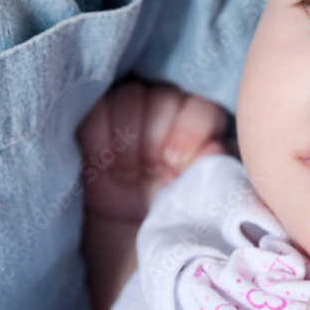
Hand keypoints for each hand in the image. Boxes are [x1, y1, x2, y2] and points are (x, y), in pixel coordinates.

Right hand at [77, 80, 226, 222]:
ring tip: (128, 174)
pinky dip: (98, 138)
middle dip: (154, 139)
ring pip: (130, 97)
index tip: (176, 163)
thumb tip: (213, 150)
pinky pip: (96, 109)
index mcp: (201, 119)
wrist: (135, 212)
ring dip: (127, 139)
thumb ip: (210, 165)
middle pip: (164, 98)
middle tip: (150, 171)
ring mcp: (132, 104)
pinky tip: (104, 162)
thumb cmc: (173, 194)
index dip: (189, 132)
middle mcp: (169, 103)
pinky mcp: (99, 113)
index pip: (201, 108)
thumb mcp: (195, 187)